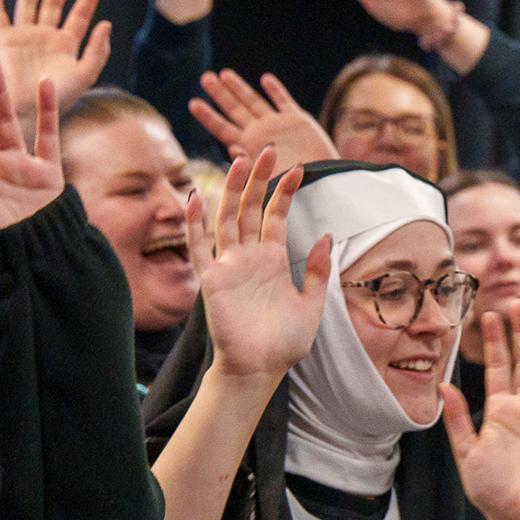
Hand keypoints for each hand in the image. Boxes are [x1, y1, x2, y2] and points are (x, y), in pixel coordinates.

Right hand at [0, 0, 110, 114]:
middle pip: (54, 5)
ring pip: (30, 4)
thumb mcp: (85, 74)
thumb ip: (98, 50)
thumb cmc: (59, 97)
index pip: (80, 16)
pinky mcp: (5, 40)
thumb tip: (106, 23)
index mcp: (66, 46)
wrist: (29, 109)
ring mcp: (25, 37)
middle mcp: (46, 38)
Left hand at [189, 69, 338, 172]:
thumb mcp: (266, 179)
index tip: (192, 103)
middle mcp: (260, 133)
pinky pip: (284, 101)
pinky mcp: (298, 120)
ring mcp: (278, 125)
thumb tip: (232, 150)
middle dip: (220, 94)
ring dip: (240, 88)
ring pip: (254, 102)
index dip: (208, 116)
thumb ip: (250, 164)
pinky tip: (265, 79)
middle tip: (205, 78)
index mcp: (248, 146)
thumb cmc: (292, 188)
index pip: (223, 128)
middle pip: (235, 110)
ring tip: (224, 74)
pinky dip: (275, 90)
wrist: (323, 185)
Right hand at [189, 146, 331, 380]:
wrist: (260, 370)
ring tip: (239, 161)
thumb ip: (317, 271)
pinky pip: (199, 248)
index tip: (298, 168)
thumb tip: (325, 236)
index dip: (284, 192)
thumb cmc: (284, 343)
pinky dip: (194, 224)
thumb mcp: (311, 304)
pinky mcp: (211, 281)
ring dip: (232, 191)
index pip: (276, 215)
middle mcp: (249, 257)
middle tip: (266, 149)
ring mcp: (228, 266)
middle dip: (258, 179)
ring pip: (227, 219)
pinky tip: (195, 198)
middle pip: (250, 208)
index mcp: (272, 260)